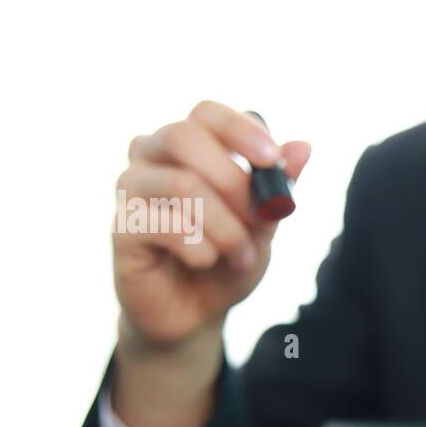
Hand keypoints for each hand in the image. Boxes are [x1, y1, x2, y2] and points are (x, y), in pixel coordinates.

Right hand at [113, 100, 310, 348]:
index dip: (241, 130)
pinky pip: (165, 224)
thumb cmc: (227, 258)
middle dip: (233, 181)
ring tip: (242, 256)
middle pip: (183, 136)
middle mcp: (150, 157)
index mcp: (187, 146)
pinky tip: (207, 262)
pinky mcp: (121, 228)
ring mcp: (131, 190)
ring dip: (226, 227)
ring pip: (182, 184)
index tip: (273, 160)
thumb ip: (278, 187)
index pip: (206, 113)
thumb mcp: (262, 224)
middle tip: (260, 219)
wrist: (197, 313)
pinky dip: (201, 248)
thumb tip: (304, 146)